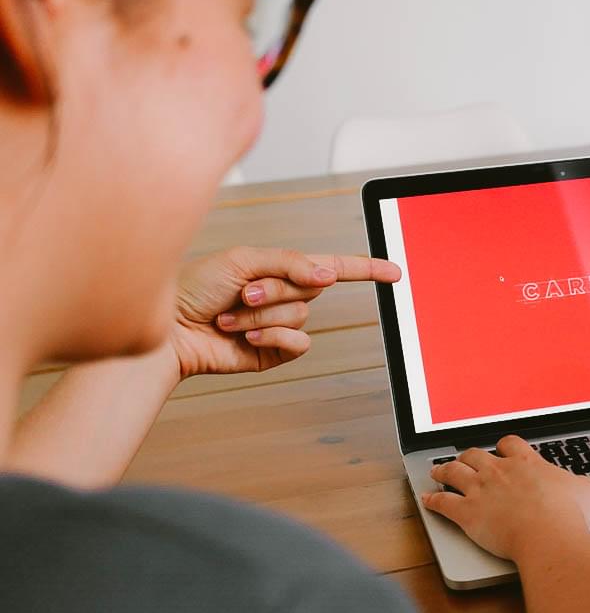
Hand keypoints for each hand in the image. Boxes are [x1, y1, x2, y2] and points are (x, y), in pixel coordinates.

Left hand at [171, 247, 399, 378]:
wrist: (171, 331)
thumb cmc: (196, 287)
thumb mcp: (243, 260)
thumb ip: (289, 263)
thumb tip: (329, 275)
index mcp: (281, 270)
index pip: (333, 267)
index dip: (366, 269)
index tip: (395, 272)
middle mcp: (285, 297)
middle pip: (312, 289)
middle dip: (276, 288)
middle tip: (242, 293)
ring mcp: (281, 326)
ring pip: (302, 316)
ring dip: (264, 315)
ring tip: (231, 317)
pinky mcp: (275, 352)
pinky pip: (299, 343)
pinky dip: (273, 336)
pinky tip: (245, 336)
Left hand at [424, 436, 589, 562]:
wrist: (547, 535)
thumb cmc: (568, 515)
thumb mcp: (584, 490)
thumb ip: (578, 483)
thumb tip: (581, 484)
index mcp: (526, 463)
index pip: (509, 444)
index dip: (503, 446)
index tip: (502, 449)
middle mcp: (499, 471)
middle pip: (475, 454)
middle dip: (468, 456)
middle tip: (465, 459)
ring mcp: (480, 490)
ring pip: (453, 472)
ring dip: (443, 470)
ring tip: (438, 470)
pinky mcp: (466, 512)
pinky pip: (442, 502)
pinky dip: (432, 500)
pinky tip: (427, 499)